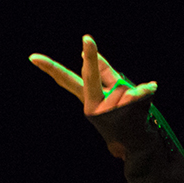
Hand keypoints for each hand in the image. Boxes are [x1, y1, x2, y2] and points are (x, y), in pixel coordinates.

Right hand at [29, 35, 156, 115]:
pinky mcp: (125, 113)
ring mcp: (108, 110)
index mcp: (87, 98)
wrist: (135, 144)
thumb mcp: (108, 93)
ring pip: (122, 85)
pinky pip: (140, 91)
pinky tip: (150, 93)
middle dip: (90, 57)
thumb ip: (100, 72)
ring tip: (135, 109)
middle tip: (86, 38)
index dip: (50, 69)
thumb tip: (82, 54)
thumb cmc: (120, 116)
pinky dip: (147, 90)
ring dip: (133, 92)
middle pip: (90, 76)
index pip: (65, 80)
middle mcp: (93, 105)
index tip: (33, 57)